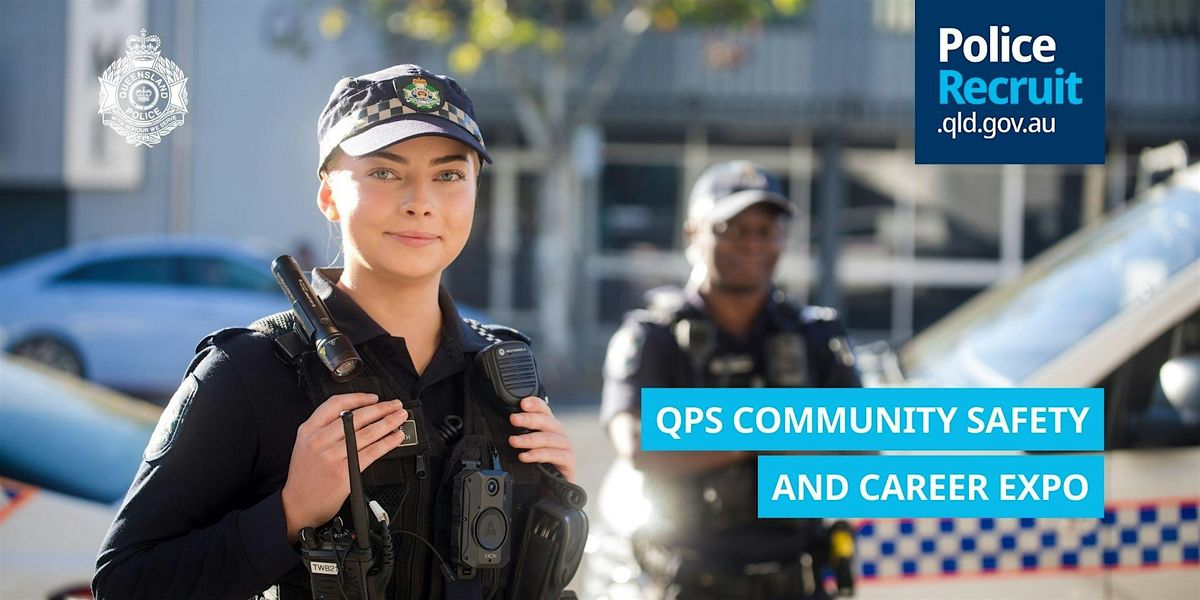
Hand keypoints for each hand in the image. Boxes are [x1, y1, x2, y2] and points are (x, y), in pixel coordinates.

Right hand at [281, 393, 407, 541]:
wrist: (297, 505)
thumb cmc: (304, 476)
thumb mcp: (305, 444)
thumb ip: (325, 428)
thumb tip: (356, 415)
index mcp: (309, 430)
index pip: (336, 404)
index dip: (358, 398)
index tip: (373, 398)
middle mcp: (319, 440)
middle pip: (356, 417)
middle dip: (381, 409)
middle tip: (395, 405)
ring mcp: (332, 456)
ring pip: (367, 433)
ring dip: (388, 423)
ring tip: (400, 417)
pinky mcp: (344, 472)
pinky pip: (372, 453)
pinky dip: (387, 443)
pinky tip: (396, 438)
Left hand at [507, 396, 576, 482]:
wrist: (549, 494)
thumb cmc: (536, 470)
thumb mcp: (526, 449)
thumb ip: (519, 436)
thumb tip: (500, 424)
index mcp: (550, 428)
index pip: (545, 410)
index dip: (535, 404)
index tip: (522, 403)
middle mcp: (560, 435)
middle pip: (548, 421)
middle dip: (530, 419)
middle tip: (513, 419)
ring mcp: (566, 449)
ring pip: (550, 438)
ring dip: (530, 439)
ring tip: (513, 441)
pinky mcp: (569, 463)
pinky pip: (556, 456)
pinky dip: (539, 455)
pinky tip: (525, 456)